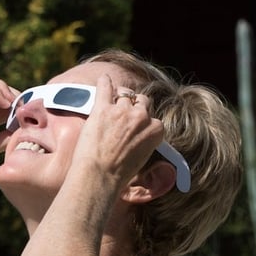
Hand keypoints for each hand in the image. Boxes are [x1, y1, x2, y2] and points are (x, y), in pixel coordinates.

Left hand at [72, 74, 163, 189]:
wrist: (99, 176)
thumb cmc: (119, 174)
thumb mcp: (142, 158)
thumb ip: (144, 141)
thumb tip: (137, 138)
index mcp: (156, 130)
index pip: (153, 119)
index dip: (143, 123)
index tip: (135, 129)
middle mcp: (142, 117)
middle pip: (142, 102)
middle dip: (134, 108)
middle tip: (123, 118)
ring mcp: (122, 110)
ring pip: (125, 94)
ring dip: (119, 97)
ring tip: (111, 103)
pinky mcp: (102, 108)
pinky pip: (105, 87)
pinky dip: (104, 82)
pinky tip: (103, 80)